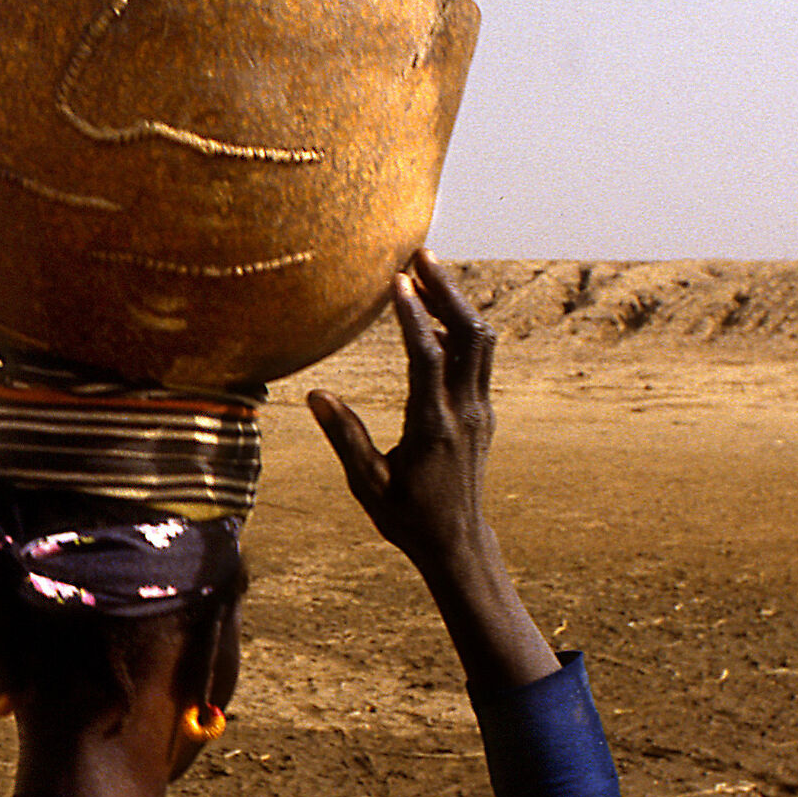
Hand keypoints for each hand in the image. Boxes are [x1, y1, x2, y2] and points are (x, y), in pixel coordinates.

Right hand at [310, 254, 557, 690]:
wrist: (457, 543)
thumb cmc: (407, 518)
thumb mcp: (368, 484)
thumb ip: (345, 437)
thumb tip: (314, 394)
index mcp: (433, 427)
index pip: (429, 357)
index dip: (414, 315)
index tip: (398, 279)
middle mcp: (464, 412)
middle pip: (469, 335)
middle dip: (447, 289)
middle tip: (420, 253)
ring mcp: (479, 410)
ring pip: (481, 342)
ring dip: (458, 302)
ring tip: (428, 271)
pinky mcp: (483, 412)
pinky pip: (479, 358)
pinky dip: (460, 327)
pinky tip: (435, 315)